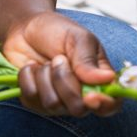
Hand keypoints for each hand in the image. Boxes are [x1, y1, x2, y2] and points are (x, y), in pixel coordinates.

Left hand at [2, 11, 118, 117]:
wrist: (26, 28)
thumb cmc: (57, 31)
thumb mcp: (78, 37)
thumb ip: (88, 59)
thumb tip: (107, 78)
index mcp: (98, 80)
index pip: (111, 105)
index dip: (104, 105)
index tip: (90, 95)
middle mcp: (80, 96)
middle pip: (78, 108)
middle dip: (64, 81)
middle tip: (59, 59)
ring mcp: (57, 102)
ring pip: (52, 104)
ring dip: (44, 76)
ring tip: (45, 62)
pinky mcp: (34, 102)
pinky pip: (30, 99)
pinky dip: (28, 78)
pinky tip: (32, 67)